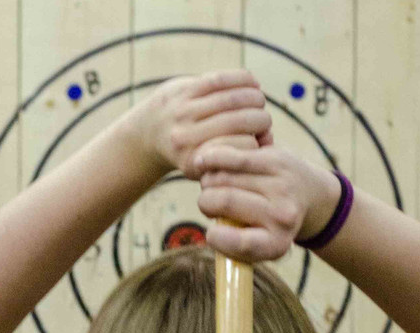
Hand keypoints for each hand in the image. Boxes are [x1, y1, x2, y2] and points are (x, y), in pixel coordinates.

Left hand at [124, 69, 273, 179]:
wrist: (150, 133)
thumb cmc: (194, 151)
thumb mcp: (210, 166)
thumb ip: (238, 155)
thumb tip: (269, 139)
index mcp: (193, 161)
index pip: (240, 148)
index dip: (258, 141)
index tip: (264, 139)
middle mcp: (184, 137)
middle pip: (238, 122)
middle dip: (260, 118)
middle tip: (265, 119)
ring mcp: (182, 111)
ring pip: (230, 99)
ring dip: (253, 97)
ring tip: (260, 102)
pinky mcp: (182, 89)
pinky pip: (219, 79)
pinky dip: (241, 79)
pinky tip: (252, 83)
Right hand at [194, 145, 342, 262]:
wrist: (307, 194)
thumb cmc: (266, 223)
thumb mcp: (255, 243)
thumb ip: (233, 243)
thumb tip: (214, 233)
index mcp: (276, 243)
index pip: (240, 242)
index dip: (216, 238)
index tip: (211, 234)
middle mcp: (283, 216)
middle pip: (225, 202)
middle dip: (206, 202)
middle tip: (208, 203)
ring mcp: (281, 186)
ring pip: (224, 177)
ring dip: (208, 181)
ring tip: (211, 185)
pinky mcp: (275, 160)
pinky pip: (232, 157)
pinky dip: (212, 158)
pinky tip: (203, 162)